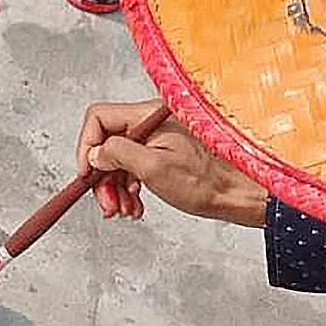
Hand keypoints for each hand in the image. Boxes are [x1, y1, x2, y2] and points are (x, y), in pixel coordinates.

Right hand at [77, 100, 267, 227]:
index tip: (87, 175)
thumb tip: (95, 153)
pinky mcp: (164, 154)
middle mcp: (152, 122)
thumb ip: (119, 154)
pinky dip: (129, 188)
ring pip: (119, 158)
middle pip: (107, 142)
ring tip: (123, 210)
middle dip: (102, 176)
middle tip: (106, 204)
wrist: (238, 194)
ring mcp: (159, 138)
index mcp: (149, 115)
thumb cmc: (207, 182)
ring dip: (114, 188)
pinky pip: (135, 167)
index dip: (87, 147)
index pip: (99, 118)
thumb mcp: (154, 168)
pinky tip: (136, 206)